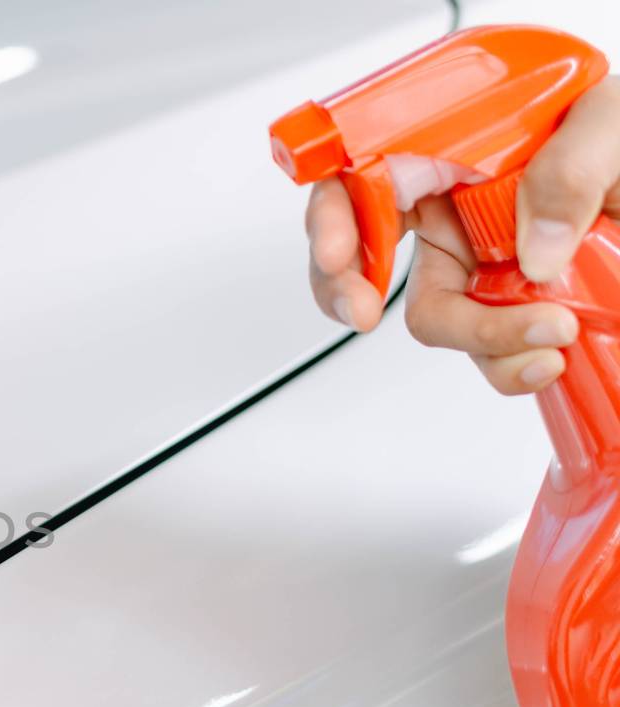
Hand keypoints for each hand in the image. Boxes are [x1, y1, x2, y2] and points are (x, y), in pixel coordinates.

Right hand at [307, 77, 619, 394]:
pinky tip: (545, 356)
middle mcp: (452, 203)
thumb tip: (534, 250)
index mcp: (453, 146)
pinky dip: (508, 362)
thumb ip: (570, 169)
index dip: (331, 216)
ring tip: (539, 346)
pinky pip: (483, 346)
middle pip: (366, 253)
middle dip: (351, 291)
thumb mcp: (611, 127)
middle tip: (363, 316)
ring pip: (432, 313)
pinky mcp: (506, 301)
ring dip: (474, 342)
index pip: (361, 174)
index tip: (335, 257)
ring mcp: (475, 258)